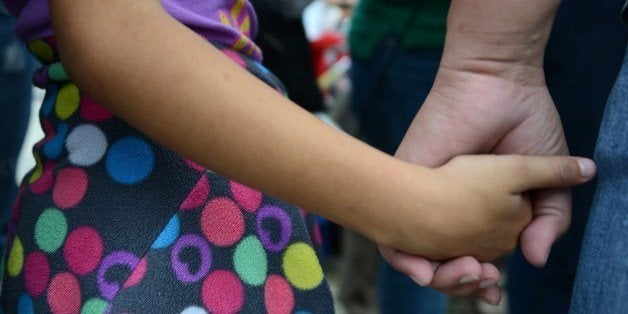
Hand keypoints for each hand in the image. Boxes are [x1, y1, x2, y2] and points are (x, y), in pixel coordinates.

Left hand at [381, 69, 574, 303]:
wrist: (498, 85)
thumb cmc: (525, 124)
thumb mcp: (546, 179)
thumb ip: (549, 219)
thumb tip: (536, 259)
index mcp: (480, 211)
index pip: (472, 260)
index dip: (481, 282)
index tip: (494, 290)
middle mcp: (450, 209)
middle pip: (443, 263)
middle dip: (460, 283)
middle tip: (483, 283)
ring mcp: (427, 197)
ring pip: (416, 256)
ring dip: (436, 278)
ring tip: (467, 273)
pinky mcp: (405, 182)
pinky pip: (390, 232)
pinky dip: (403, 260)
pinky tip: (425, 270)